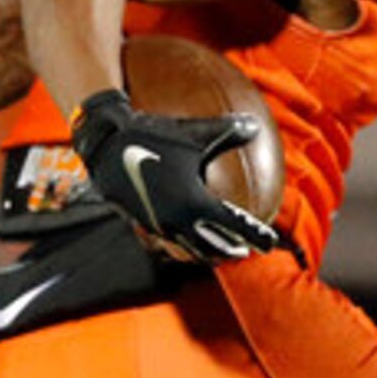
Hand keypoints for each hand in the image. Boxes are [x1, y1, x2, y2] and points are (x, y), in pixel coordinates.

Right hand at [68, 91, 282, 262]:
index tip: (270, 244)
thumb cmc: (153, 136)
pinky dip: (185, 241)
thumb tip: (256, 126)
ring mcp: (159, 224)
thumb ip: (229, 132)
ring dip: (207, 251)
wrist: (106, 145)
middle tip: (245, 251)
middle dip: (230, 250)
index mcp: (194, 203)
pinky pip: (171, 238)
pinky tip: (187, 234)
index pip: (234, 225)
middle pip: (211, 247)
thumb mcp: (195, 133)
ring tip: (218, 250)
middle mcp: (177, 220)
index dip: (255, 235)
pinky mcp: (144, 221)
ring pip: (189, 248)